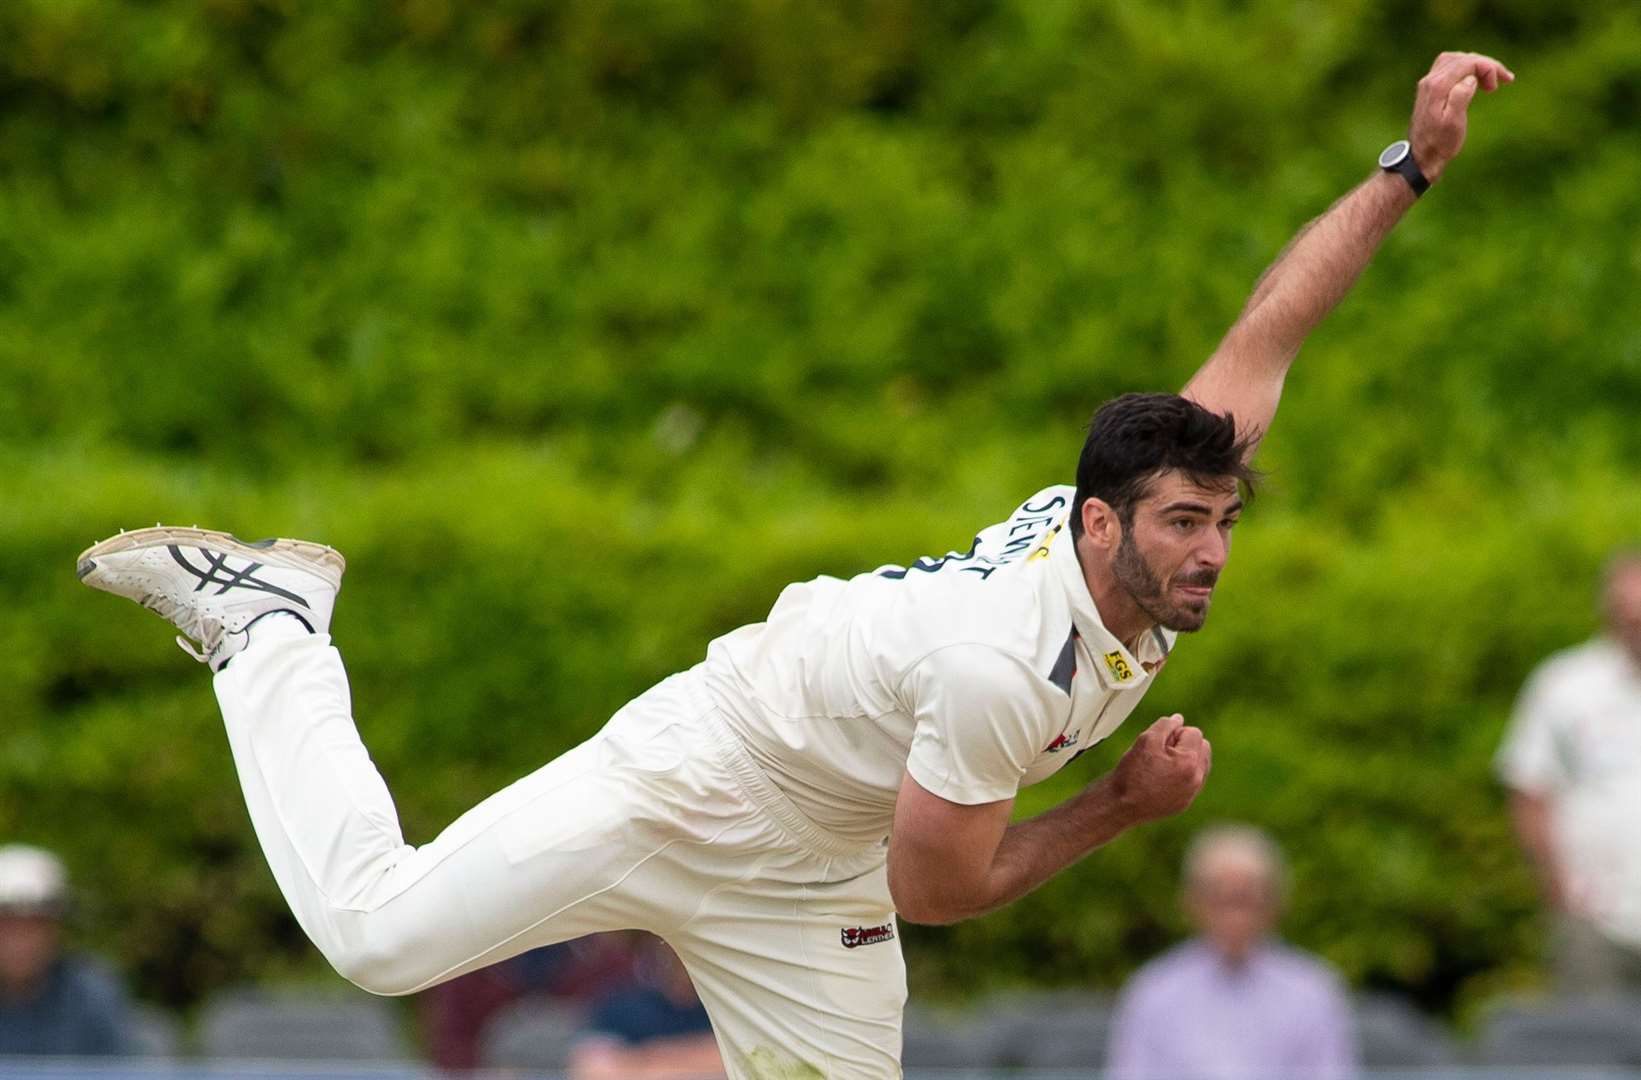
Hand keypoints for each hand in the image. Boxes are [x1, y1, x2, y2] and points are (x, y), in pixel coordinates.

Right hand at [1105, 714, 1211, 824]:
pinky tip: (1162, 778)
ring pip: (1200, 765)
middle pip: (1202, 747)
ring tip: (1162, 765)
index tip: (1159, 742)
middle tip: (1161, 751)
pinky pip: (1192, 781)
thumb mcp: (1146, 739)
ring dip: (1186, 759)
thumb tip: (1178, 719)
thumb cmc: (1131, 772)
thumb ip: (1165, 725)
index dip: (1175, 732)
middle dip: (1185, 744)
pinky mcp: (1184, 803)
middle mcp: (1196, 779)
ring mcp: (1192, 793)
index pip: (1194, 733)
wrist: (1120, 805)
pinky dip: (1181, 775)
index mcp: (1189, 761)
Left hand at [1409, 51, 1513, 182]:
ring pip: (1456, 60)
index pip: (1467, 62)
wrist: (1422, 156)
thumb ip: (1460, 97)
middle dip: (1486, 65)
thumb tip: (1470, 79)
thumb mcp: (1453, 122)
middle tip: (1504, 80)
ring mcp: (1428, 84)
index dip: (1488, 67)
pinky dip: (1466, 69)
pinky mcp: (1430, 89)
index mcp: (1437, 86)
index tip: (1500, 83)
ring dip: (1477, 65)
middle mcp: (1430, 80)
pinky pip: (1450, 68)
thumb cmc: (1440, 142)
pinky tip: (1477, 80)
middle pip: (1463, 58)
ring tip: (1492, 81)